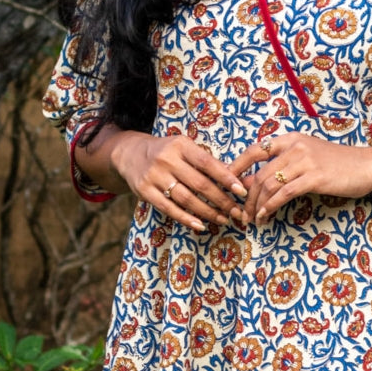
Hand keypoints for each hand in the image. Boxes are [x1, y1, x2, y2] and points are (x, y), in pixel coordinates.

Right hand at [108, 131, 247, 230]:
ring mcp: (154, 176)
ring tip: (223, 219)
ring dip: (207, 212)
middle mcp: (166, 160)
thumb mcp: (184, 148)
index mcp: (180, 145)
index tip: (241, 191)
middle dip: (221, 200)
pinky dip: (186, 218)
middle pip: (199, 184)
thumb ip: (206, 161)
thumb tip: (235, 177)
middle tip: (236, 211)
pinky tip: (201, 225)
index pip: (207, 163)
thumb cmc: (166, 152)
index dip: (226, 178)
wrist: (130, 154)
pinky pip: (169, 208)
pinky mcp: (145, 191)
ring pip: (186, 199)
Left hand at [231, 132, 371, 222]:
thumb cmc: (337, 164)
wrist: (367, 166)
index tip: (224, 184)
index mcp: (290, 139)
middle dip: (245, 197)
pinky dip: (271, 207)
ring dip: (256, 206)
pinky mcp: (314, 177)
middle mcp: (295, 146)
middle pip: (259, 174)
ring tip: (252, 220)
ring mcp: (305, 161)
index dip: (236, 167)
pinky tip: (265, 216)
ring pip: (269, 185)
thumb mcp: (307, 158)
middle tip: (241, 214)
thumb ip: (283, 165)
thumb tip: (254, 183)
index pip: (254, 150)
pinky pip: (284, 193)